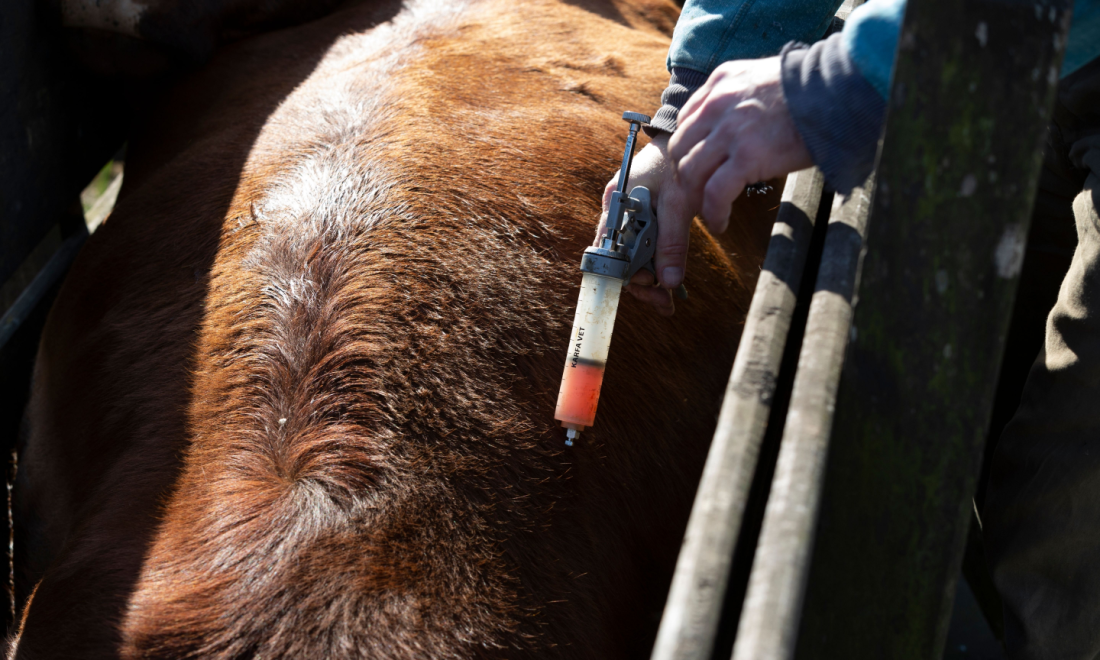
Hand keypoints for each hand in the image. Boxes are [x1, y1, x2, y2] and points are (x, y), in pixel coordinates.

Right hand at [597, 133, 692, 315]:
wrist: (685, 137)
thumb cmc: (679, 163)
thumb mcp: (680, 203)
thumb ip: (672, 242)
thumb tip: (667, 283)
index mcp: (615, 204)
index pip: (608, 252)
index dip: (626, 274)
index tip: (650, 286)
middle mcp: (615, 212)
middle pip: (618, 258)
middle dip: (641, 282)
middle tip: (665, 303)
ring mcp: (626, 215)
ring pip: (630, 255)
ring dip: (649, 277)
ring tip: (668, 299)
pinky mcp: (640, 217)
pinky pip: (641, 246)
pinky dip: (654, 263)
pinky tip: (668, 280)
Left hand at [669, 56, 811, 231]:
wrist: (836, 89)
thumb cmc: (810, 89)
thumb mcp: (763, 78)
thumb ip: (741, 96)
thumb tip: (738, 124)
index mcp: (721, 83)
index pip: (686, 121)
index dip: (688, 149)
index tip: (698, 166)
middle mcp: (718, 104)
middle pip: (680, 148)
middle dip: (685, 175)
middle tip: (698, 193)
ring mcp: (730, 131)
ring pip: (691, 172)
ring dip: (695, 198)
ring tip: (707, 212)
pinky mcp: (746, 156)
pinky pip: (715, 192)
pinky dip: (713, 213)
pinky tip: (720, 222)